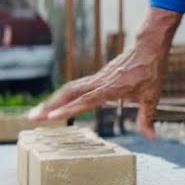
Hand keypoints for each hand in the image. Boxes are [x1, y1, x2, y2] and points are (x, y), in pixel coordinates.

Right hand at [28, 7, 180, 139]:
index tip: (51, 117)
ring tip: (37, 114)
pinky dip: (63, 95)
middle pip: (69, 92)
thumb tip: (151, 137)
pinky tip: (55, 104)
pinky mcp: (97, 77)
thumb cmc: (151, 71)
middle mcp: (99, 82)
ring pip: (69, 88)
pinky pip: (76, 86)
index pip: (86, 100)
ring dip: (52, 100)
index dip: (68, 109)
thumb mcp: (152, 96)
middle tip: (32, 118)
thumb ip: (147, 118)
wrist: (148, 47)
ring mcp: (96, 78)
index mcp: (111, 87)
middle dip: (49, 105)